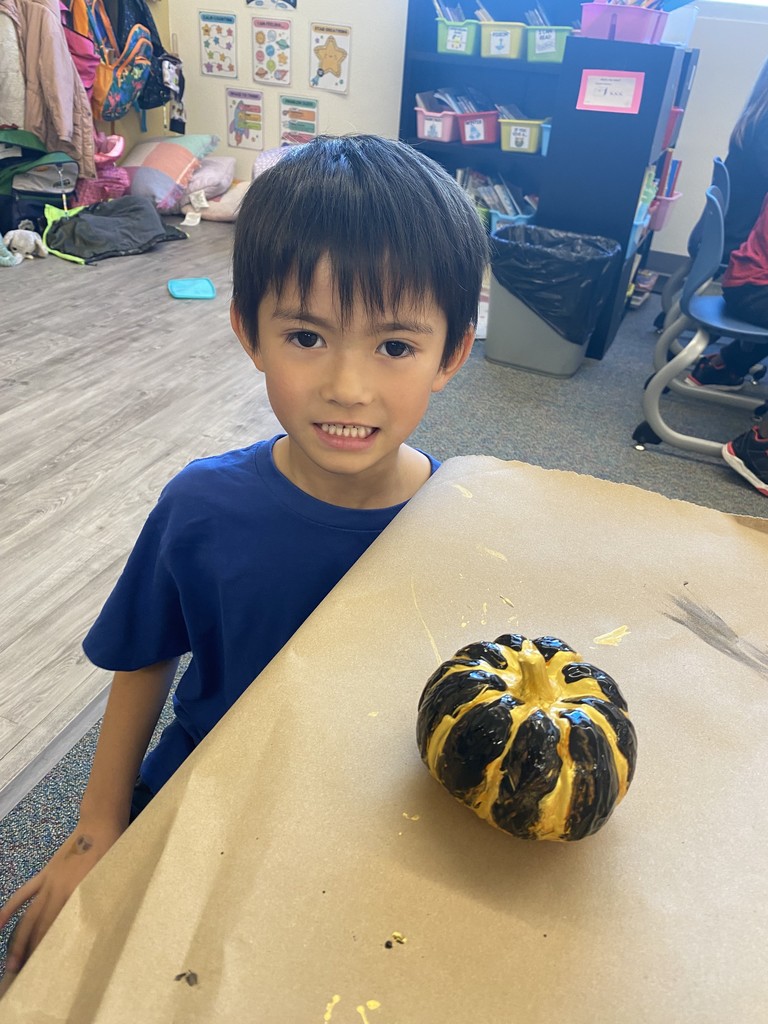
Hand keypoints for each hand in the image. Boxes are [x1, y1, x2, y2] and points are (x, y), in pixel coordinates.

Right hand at [0, 822, 122, 980]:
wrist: (99, 826)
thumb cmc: (112, 854)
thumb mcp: (111, 881)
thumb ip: (101, 902)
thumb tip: (97, 927)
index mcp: (77, 895)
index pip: (60, 930)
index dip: (52, 951)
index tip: (50, 971)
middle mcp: (59, 892)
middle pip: (41, 928)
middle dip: (33, 954)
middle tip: (28, 977)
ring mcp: (48, 883)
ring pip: (29, 917)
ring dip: (18, 941)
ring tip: (11, 964)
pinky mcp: (44, 874)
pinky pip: (23, 894)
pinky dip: (8, 910)